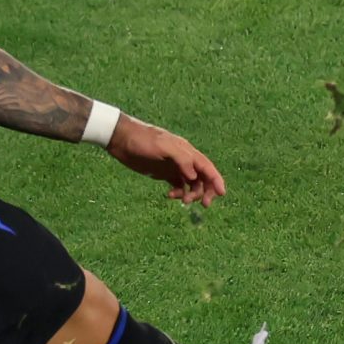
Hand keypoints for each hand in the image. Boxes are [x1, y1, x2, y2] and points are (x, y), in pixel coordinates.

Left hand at [107, 117, 227, 206]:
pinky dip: (179, 192)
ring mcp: (174, 167)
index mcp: (187, 151)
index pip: (207, 167)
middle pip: (203, 177)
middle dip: (206, 191)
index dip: (217, 180)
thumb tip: (194, 176)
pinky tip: (170, 195)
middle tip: (203, 205)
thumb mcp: (162, 147)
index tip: (222, 194)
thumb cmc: (142, 140)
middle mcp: (184, 160)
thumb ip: (181, 159)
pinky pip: (179, 185)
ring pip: (192, 183)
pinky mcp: (164, 173)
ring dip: (191, 194)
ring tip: (182, 201)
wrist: (122, 139)